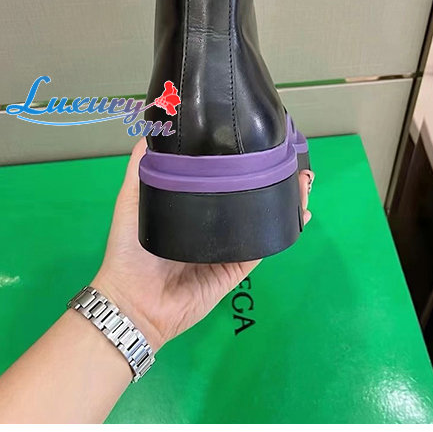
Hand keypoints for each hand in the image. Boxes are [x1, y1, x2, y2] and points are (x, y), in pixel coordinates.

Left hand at [93, 139, 313, 351]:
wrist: (134, 300)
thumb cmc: (130, 249)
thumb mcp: (132, 202)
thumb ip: (140, 170)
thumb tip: (150, 131)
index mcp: (193, 208)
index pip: (223, 181)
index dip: (244, 164)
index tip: (260, 142)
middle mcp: (214, 224)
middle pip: (249, 197)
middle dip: (273, 179)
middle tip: (291, 160)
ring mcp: (227, 246)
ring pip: (262, 218)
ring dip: (285, 201)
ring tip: (302, 181)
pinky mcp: (236, 268)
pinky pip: (263, 247)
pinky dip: (282, 230)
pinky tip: (298, 214)